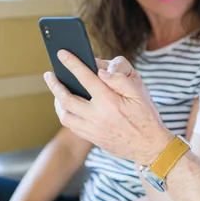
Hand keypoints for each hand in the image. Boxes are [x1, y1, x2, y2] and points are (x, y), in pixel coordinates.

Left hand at [44, 51, 173, 165]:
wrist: (150, 146)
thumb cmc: (146, 116)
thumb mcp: (139, 92)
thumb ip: (119, 79)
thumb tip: (100, 72)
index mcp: (109, 101)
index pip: (85, 77)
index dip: (72, 63)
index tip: (62, 54)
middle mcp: (98, 116)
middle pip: (66, 98)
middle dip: (55, 84)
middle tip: (49, 74)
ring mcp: (93, 129)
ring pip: (65, 115)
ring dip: (57, 101)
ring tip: (57, 91)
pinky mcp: (92, 138)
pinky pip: (71, 126)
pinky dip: (65, 114)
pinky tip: (67, 107)